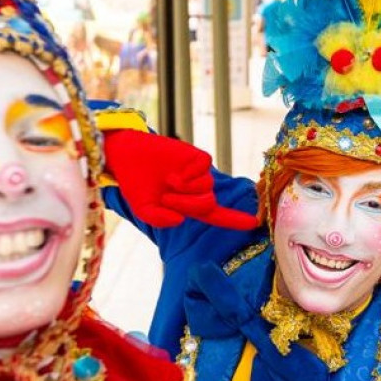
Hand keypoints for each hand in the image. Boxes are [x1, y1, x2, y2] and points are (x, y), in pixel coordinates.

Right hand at [101, 129, 257, 230]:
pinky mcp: (196, 157)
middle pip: (207, 204)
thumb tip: (180, 219)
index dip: (234, 220)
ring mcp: (198, 173)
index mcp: (189, 205)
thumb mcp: (144, 210)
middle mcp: (197, 189)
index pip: (216, 215)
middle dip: (187, 203)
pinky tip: (174, 171)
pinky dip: (188, 174)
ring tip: (168, 181)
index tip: (253, 223)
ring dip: (185, 188)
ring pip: (206, 187)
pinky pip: (204, 168)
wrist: (127, 157)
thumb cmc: (136, 185)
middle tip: (166, 197)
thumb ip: (160, 220)